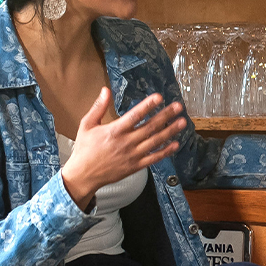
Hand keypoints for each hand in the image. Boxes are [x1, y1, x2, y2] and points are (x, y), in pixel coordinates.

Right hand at [61, 89, 186, 209]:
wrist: (83, 175)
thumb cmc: (84, 148)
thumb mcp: (87, 125)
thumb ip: (98, 107)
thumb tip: (105, 90)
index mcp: (114, 131)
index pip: (135, 115)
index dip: (148, 106)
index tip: (159, 97)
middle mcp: (126, 142)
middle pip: (150, 127)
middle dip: (166, 115)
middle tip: (178, 106)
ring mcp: (132, 155)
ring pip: (155, 142)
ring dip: (170, 131)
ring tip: (182, 122)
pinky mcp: (135, 166)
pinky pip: (154, 158)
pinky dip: (165, 152)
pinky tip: (176, 144)